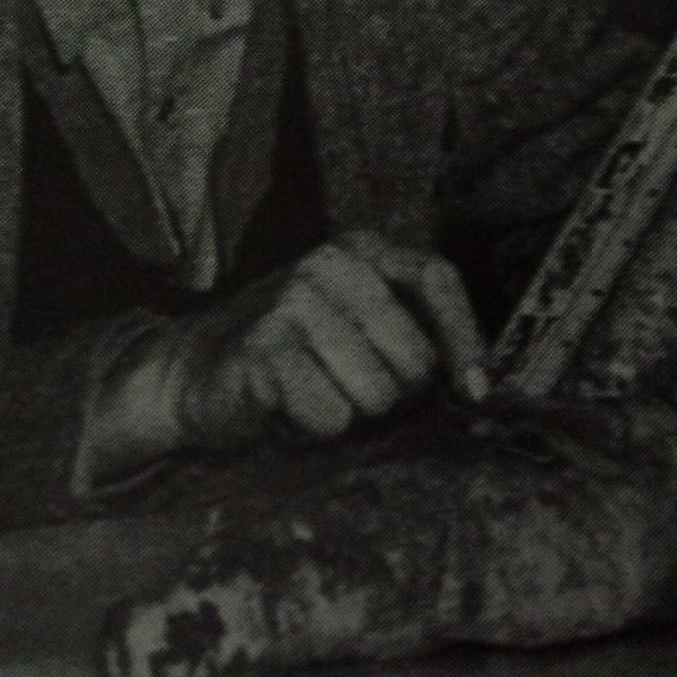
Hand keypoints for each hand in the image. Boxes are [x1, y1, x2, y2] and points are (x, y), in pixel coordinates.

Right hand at [168, 230, 488, 449]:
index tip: (477, 391)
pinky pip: (332, 413)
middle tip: (348, 388)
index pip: (436, 277)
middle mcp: (329, 263)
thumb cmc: (296, 360)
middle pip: (414, 355)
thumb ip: (412, 339)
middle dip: (394, 393)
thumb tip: (482, 388)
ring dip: (351, 413)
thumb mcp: (358, 329)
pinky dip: (315, 426)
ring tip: (313, 393)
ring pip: (377, 392)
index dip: (465, 336)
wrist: (195, 372)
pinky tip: (285, 405)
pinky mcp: (264, 346)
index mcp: (361, 250)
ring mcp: (294, 299)